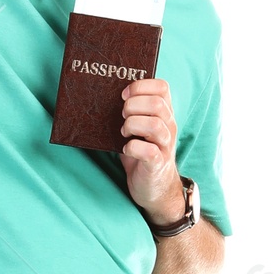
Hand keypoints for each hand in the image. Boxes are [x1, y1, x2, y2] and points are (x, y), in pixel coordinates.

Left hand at [121, 78, 183, 222]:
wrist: (154, 187)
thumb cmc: (142, 153)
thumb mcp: (140, 128)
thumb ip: (133, 111)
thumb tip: (106, 94)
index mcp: (165, 113)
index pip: (162, 87)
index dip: (141, 86)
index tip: (124, 95)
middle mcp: (169, 127)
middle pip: (157, 103)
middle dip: (132, 106)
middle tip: (122, 116)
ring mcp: (166, 145)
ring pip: (155, 125)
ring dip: (132, 125)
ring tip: (124, 132)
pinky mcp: (158, 163)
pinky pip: (148, 151)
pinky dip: (132, 147)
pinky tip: (125, 149)